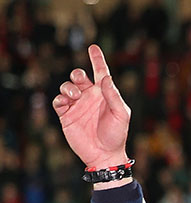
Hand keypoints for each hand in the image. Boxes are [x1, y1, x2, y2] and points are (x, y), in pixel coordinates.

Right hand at [53, 45, 131, 169]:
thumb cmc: (116, 135)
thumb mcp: (120, 114)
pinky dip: (59, 99)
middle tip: (79, 79)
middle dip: (76, 74)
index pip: (100, 72)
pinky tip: (65, 103)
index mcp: (104, 94)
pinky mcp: (66, 115)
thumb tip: (105, 78)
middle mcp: (90, 97)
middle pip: (78, 77)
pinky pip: (58, 101)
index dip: (97, 59)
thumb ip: (113, 96)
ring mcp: (77, 105)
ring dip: (68, 88)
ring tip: (74, 97)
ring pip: (66, 87)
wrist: (104, 154)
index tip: (93, 47)